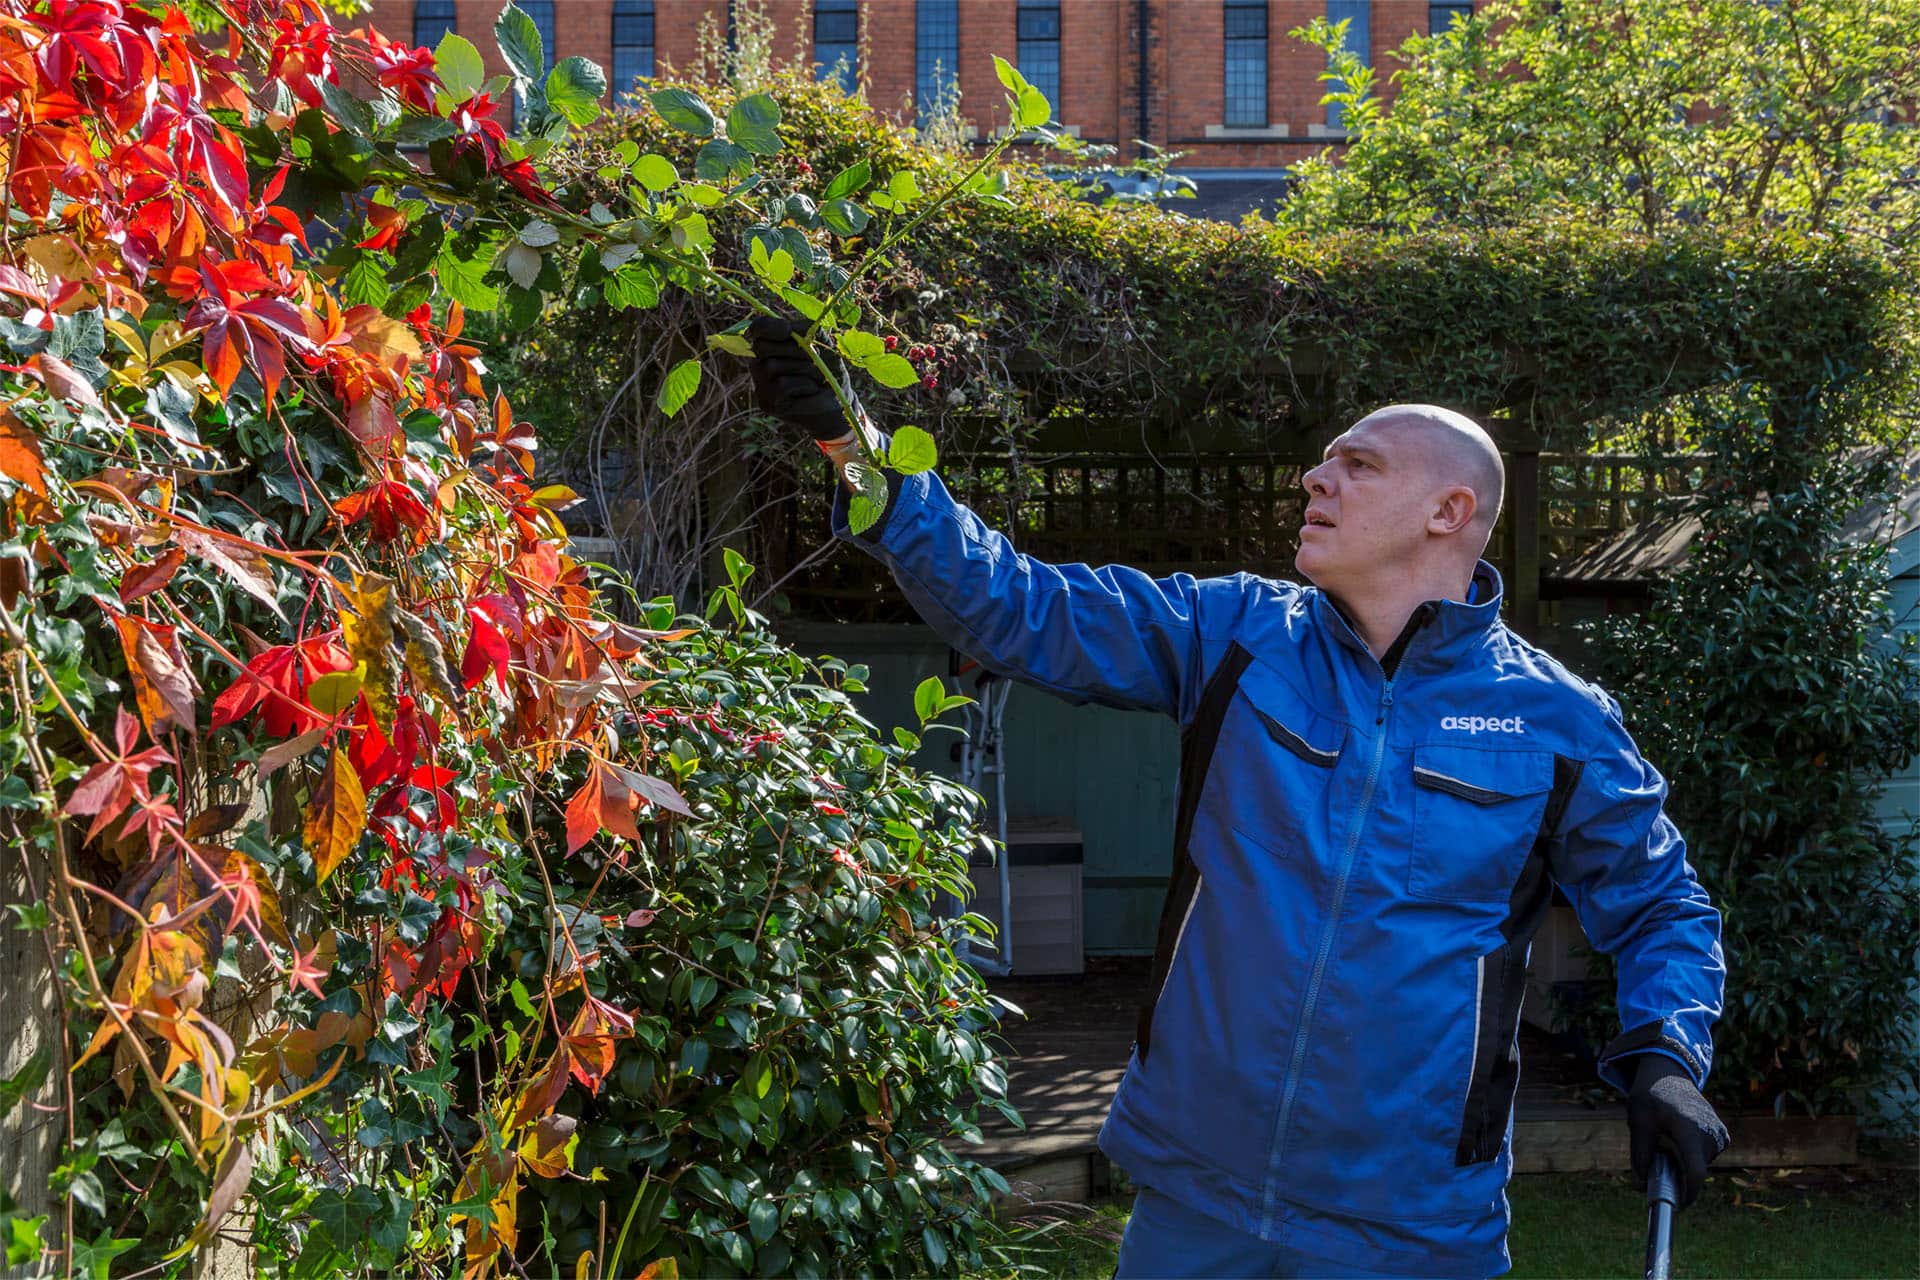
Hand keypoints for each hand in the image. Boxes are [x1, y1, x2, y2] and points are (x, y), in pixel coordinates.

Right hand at [746, 315, 860, 441]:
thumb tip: (785, 329)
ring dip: (803, 368)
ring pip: (772, 366)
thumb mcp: (818, 341)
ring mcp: (760, 384)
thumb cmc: (827, 366)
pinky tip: (811, 389)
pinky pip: (782, 384)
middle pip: (762, 346)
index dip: (769, 327)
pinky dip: (803, 384)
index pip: (758, 327)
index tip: (787, 331)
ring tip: (816, 376)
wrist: (838, 399)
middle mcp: (758, 363)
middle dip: (793, 350)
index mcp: (769, 344)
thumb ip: (800, 329)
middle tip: (814, 359)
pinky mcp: (768, 403)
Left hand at [1628, 1054, 1729, 1208]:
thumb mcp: (1638, 1122)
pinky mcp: (1723, 1136)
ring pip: (1699, 1164)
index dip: (1687, 1193)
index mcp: (1689, 1129)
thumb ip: (1640, 1155)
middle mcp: (1710, 1133)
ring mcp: (1720, 1134)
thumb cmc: (1650, 1096)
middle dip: (1677, 1174)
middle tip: (1658, 1158)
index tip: (1675, 1205)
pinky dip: (1691, 1154)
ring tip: (1667, 1140)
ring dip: (1683, 1162)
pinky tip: (1679, 1136)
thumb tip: (1641, 1186)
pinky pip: (1705, 1156)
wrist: (1669, 1074)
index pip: (1695, 1172)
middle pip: (1694, 1170)